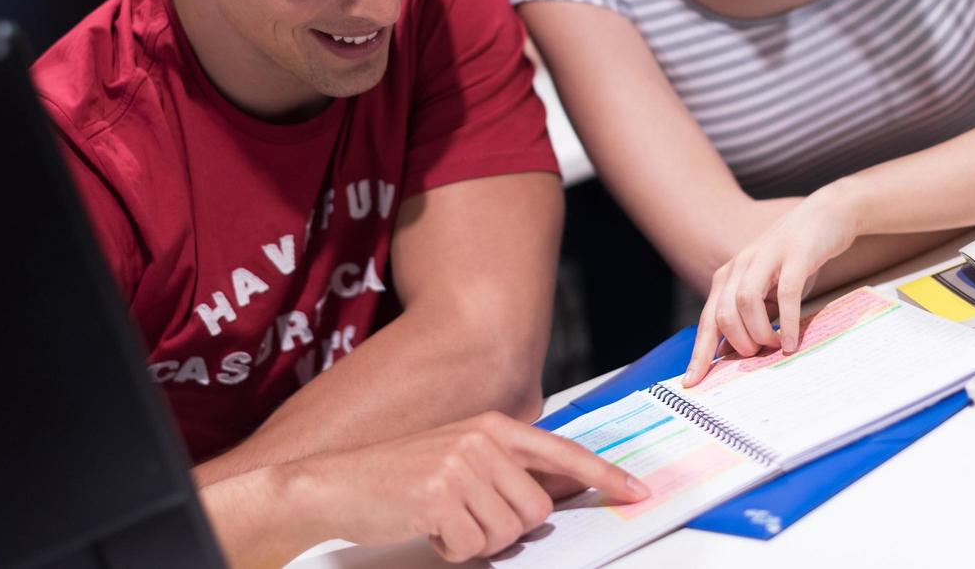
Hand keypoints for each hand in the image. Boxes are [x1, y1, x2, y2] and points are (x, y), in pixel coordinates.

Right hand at [289, 411, 648, 562]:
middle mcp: (482, 440)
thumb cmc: (401, 476)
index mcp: (493, 426)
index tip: (638, 491)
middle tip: (470, 519)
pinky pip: (472, 546)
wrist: (337, 483)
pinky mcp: (439, 495)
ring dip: (478, 541)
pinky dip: (452, 548)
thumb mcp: (462, 458)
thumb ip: (511, 470)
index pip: (562, 451)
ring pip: (508, 532)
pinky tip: (428, 527)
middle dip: (508, 529)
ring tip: (445, 520)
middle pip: (537, 510)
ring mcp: (461, 465)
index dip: (604, 476)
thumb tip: (564, 489)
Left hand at [683, 191, 857, 382]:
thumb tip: (732, 354)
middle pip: (723, 314)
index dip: (699, 353)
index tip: (691, 383)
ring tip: (774, 346)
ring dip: (759, 332)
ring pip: (746, 303)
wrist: (825, 217)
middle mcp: (740, 266)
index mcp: (728, 277)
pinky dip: (787, 322)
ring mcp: (766, 259)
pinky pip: (786, 294)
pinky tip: (791, 342)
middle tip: (757, 355)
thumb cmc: (793, 261)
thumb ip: (749, 317)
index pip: (707, 320)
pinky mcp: (794, 257)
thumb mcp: (766, 291)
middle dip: (738, 343)